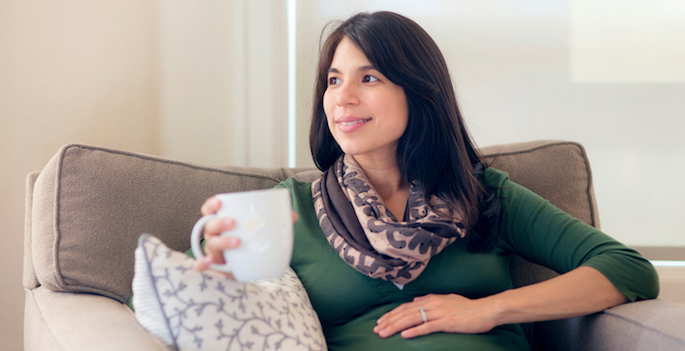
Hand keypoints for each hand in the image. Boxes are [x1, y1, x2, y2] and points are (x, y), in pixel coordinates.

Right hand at [192, 195, 298, 276]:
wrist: (250, 270)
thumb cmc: (252, 245)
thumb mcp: (263, 233)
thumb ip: (276, 223)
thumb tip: (292, 216)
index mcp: (223, 223)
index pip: (210, 210)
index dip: (212, 205)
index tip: (220, 202)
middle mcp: (214, 236)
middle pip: (209, 226)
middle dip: (219, 222)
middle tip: (233, 222)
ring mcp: (213, 252)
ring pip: (210, 244)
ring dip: (221, 241)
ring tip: (238, 241)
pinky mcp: (216, 268)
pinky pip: (202, 267)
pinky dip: (202, 263)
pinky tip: (209, 261)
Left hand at [373, 294, 497, 338]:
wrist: (485, 310)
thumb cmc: (467, 307)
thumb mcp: (446, 299)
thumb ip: (429, 300)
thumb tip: (415, 301)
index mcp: (431, 299)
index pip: (406, 307)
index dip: (392, 314)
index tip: (381, 321)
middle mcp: (432, 304)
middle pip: (405, 313)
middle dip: (389, 321)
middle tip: (376, 329)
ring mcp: (439, 313)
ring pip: (412, 319)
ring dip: (396, 326)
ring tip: (384, 333)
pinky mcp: (446, 322)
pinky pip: (427, 327)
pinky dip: (415, 331)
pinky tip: (404, 336)